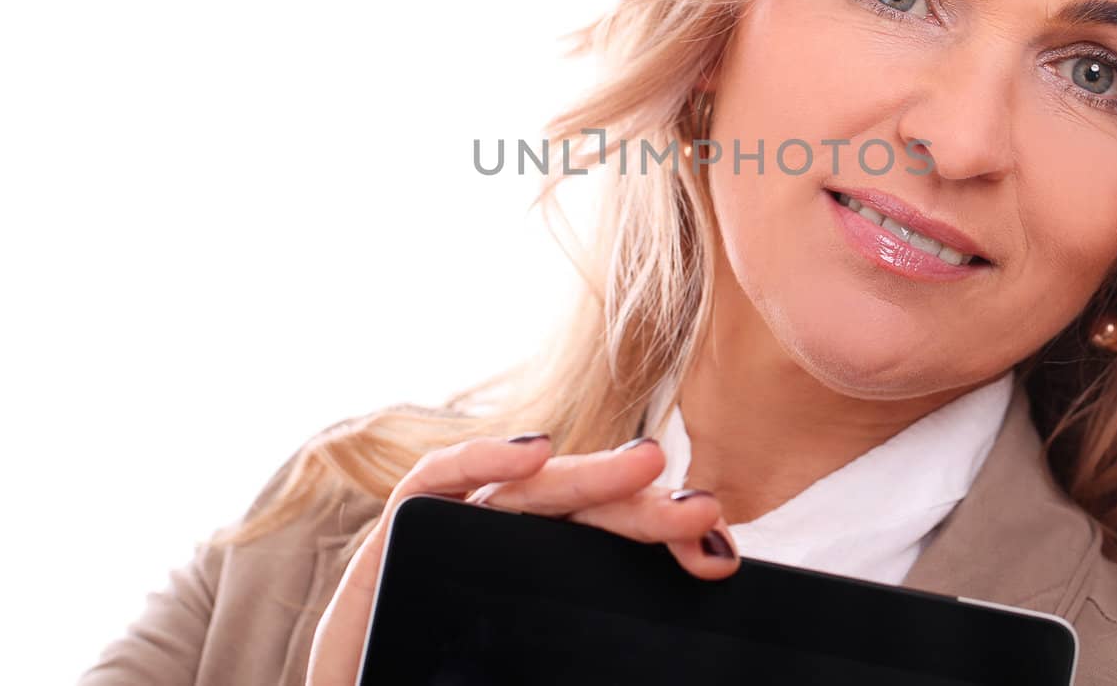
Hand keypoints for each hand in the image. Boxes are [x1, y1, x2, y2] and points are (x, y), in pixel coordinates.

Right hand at [304, 433, 738, 685]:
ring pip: (526, 492)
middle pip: (578, 514)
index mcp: (543, 585)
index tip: (720, 551)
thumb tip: (672, 619)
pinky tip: (533, 454)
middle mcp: (500, 552)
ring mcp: (451, 537)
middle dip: (640, 507)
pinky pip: (435, 483)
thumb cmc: (437, 684)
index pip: (607, 546)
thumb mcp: (534, 677)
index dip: (660, 537)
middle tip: (702, 510)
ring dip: (587, 474)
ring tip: (647, 466)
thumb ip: (589, 658)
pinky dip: (481, 457)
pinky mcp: (396, 534)